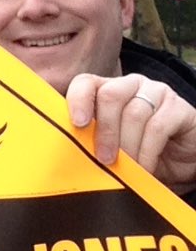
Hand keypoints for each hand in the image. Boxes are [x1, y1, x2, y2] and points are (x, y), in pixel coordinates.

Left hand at [66, 72, 195, 193]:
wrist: (182, 161)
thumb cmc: (140, 151)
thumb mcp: (112, 144)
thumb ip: (91, 139)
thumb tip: (67, 150)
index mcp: (107, 88)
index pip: (86, 82)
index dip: (78, 100)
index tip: (77, 124)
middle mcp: (131, 84)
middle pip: (110, 95)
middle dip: (105, 130)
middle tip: (104, 159)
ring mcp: (156, 92)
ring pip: (134, 113)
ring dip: (127, 146)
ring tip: (127, 168)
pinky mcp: (179, 107)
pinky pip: (158, 127)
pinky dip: (147, 151)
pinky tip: (145, 167)